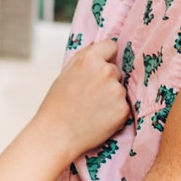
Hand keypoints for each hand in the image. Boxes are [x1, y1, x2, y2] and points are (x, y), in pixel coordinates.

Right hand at [33, 38, 128, 154]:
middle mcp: (106, 72)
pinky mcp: (123, 109)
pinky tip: (99, 118)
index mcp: (89, 59)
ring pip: (119, 89)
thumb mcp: (66, 72)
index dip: (106, 56)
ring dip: (111, 97)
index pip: (111, 46)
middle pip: (115, 70)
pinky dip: (114, 112)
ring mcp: (116, 91)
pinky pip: (123, 105)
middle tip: (89, 95)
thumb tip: (103, 49)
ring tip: (92, 108)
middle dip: (107, 80)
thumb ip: (86, 58)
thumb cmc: (57, 104)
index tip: (101, 66)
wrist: (56, 134)